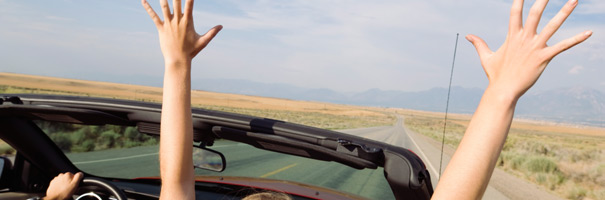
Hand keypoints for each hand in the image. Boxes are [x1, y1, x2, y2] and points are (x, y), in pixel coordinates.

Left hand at [44, 172, 82, 199]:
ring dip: (64, 184)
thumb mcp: (75, 184)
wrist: (54, 198)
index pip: (75, 176)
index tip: (74, 186)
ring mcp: (56, 179)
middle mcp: (62, 175)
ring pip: (63, 181)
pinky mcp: (53, 182)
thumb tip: (80, 173)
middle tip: (70, 189)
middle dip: (70, 183)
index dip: (76, 182)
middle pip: (69, 178)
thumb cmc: (64, 193)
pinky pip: (58, 183)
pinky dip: (60, 186)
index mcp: (68, 174)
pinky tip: (60, 190)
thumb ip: (78, 177)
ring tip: (65, 190)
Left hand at [142, 0, 221, 64]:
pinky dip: (148, 8)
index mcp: (188, 21)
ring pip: (164, 6)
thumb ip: (212, 32)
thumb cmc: (191, 51)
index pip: (189, 4)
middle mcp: (178, 20)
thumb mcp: (203, 41)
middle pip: (177, 2)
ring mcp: (168, 24)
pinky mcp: (161, 28)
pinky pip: (153, 16)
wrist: (178, 60)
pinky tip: (143, 0)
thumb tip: (221, 26)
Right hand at [466, 0, 590, 98]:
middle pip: (535, 13)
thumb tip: (468, 35)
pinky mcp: (544, 57)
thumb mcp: (486, 57)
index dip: (519, 0)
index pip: (515, 13)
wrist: (504, 90)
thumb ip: (479, 44)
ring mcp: (535, 47)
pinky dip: (576, 39)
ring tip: (575, 0)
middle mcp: (524, 39)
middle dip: (543, 0)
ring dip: (565, 12)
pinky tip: (589, 33)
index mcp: (512, 36)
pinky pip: (563, 46)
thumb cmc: (496, 75)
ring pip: (552, 26)